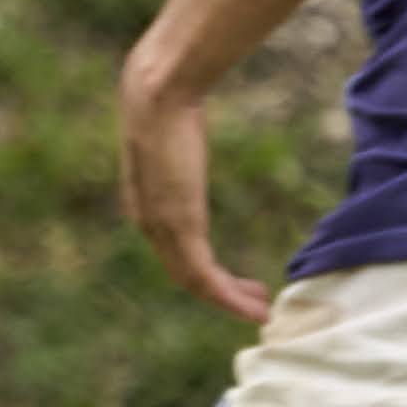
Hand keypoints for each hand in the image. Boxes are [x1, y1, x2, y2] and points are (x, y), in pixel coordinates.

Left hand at [118, 60, 269, 324]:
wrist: (159, 95)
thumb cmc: (170, 102)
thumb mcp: (174, 136)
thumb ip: (178, 149)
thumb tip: (185, 129)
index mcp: (147, 205)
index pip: (173, 250)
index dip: (203, 270)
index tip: (233, 279)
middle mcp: (149, 223)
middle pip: (184, 273)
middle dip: (219, 291)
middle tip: (252, 301)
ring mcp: (162, 228)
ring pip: (195, 281)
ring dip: (228, 301)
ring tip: (259, 311)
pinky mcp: (179, 227)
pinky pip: (203, 276)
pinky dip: (228, 297)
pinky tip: (251, 306)